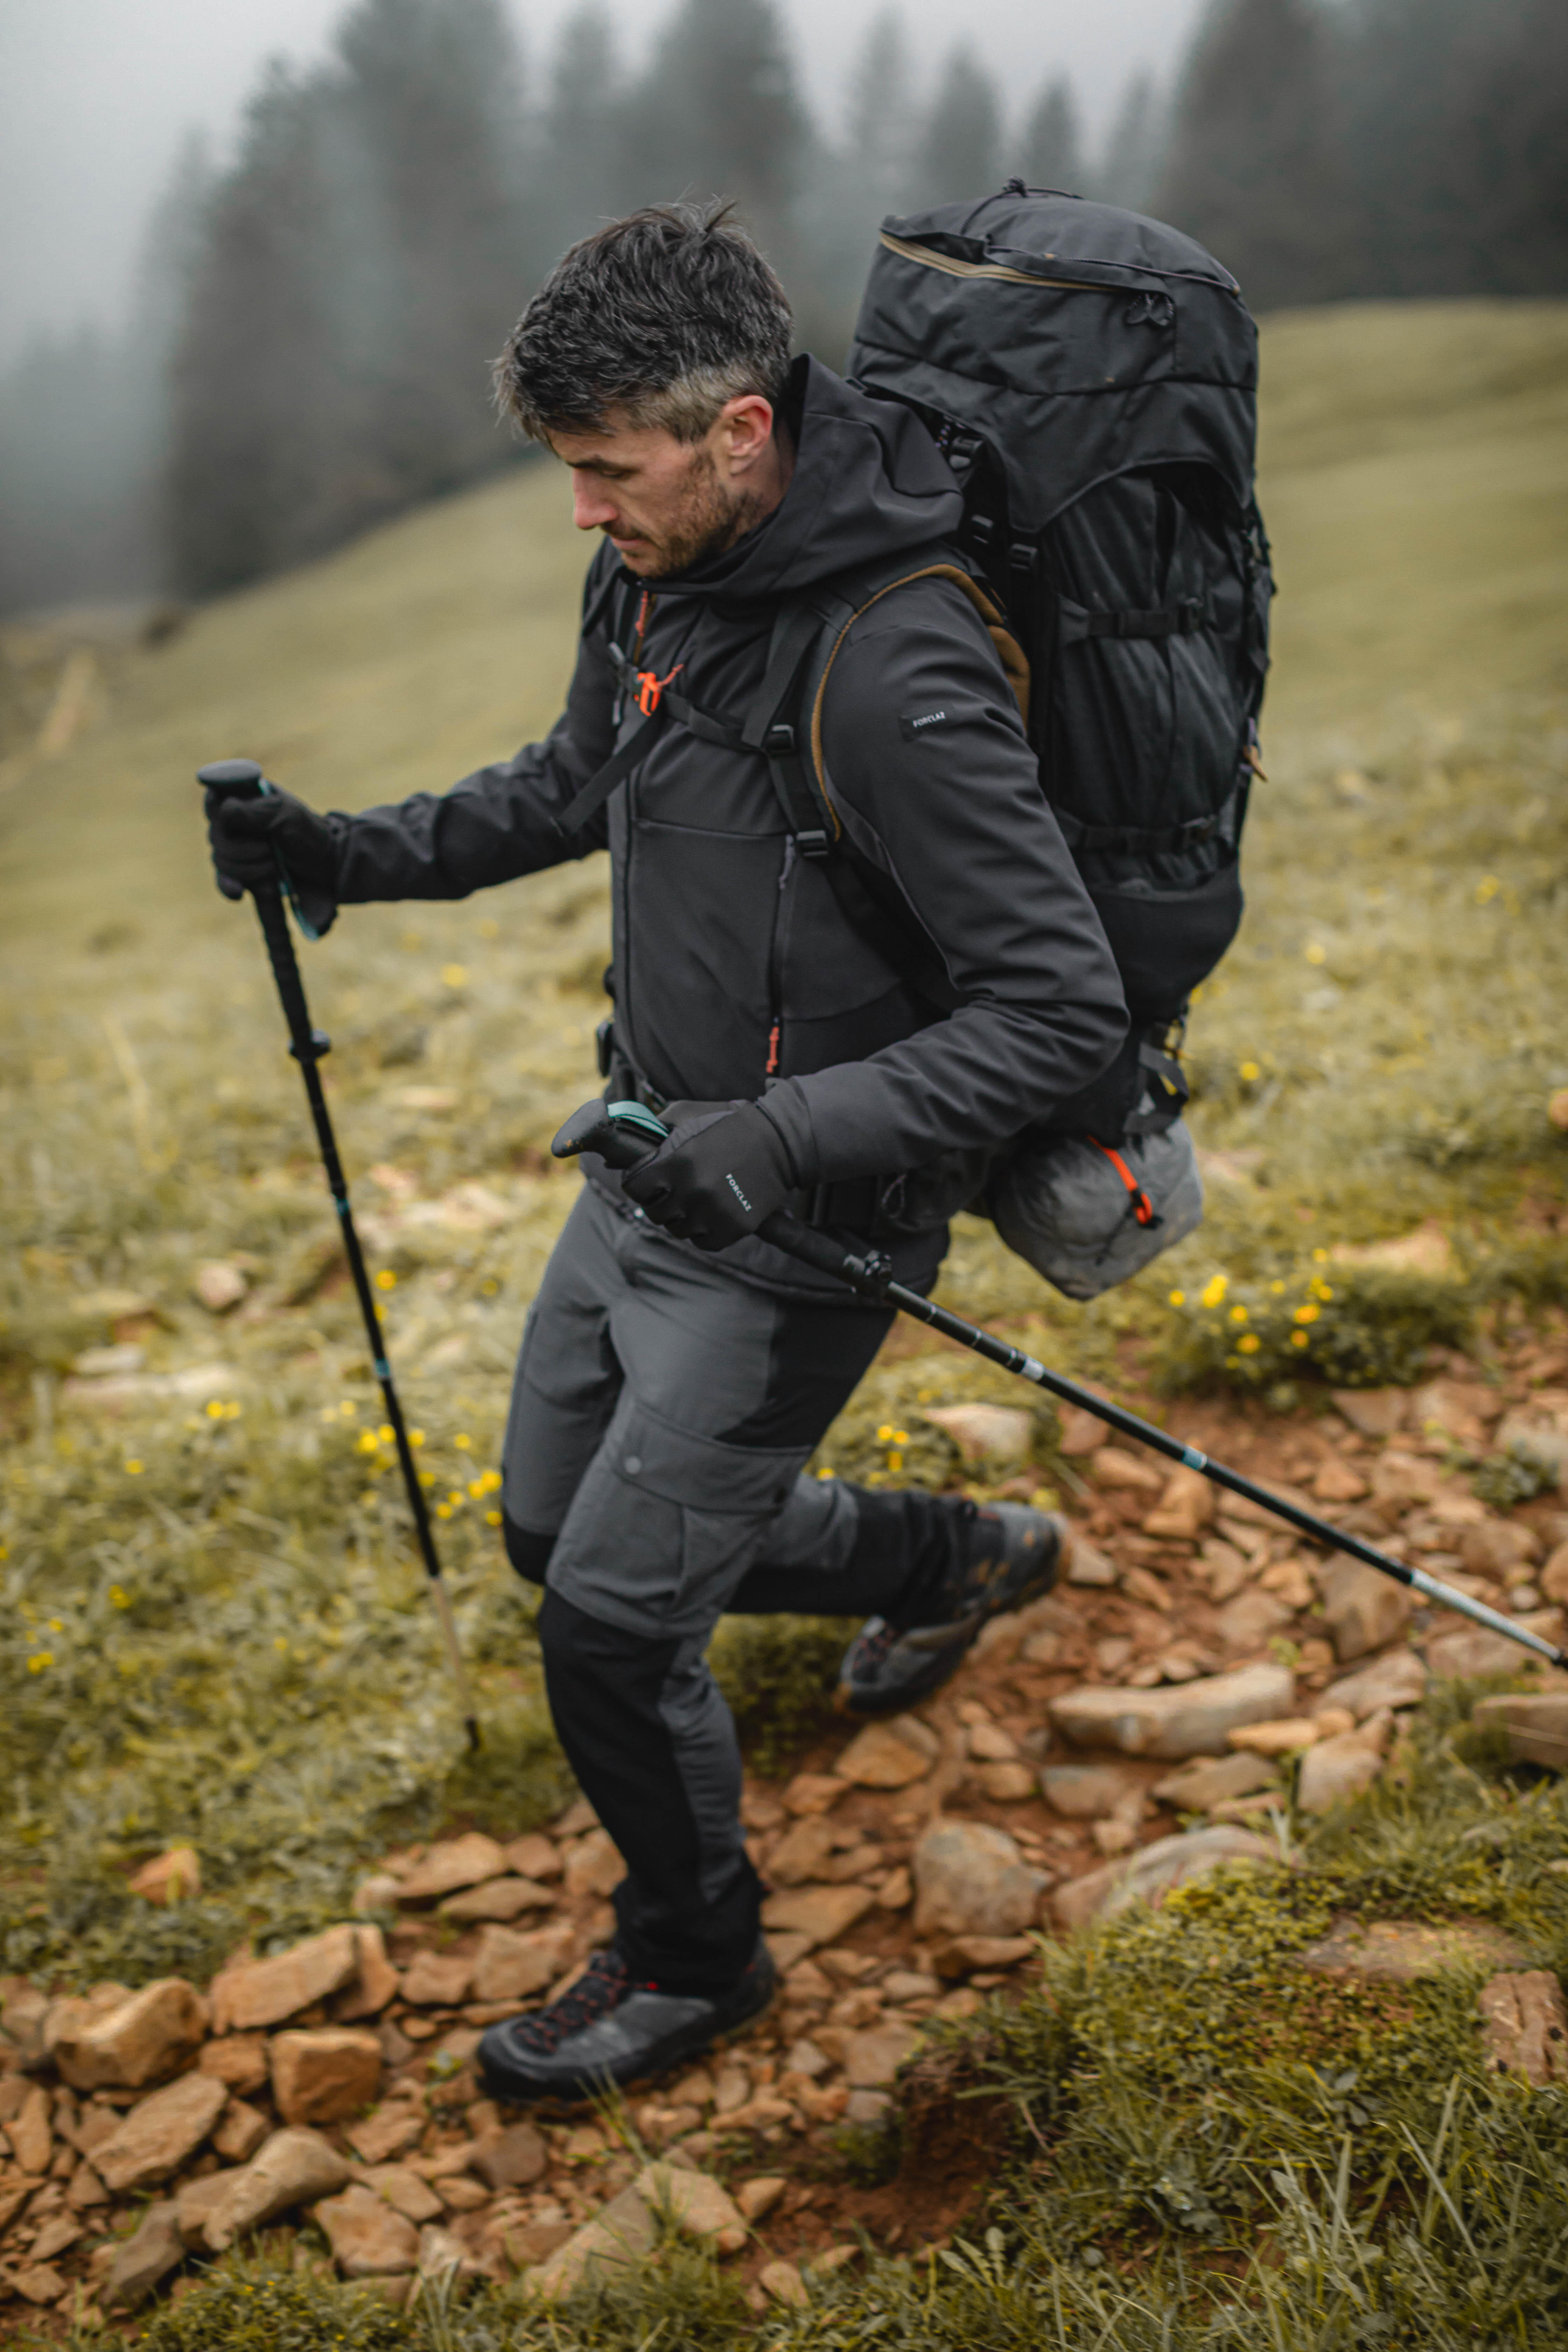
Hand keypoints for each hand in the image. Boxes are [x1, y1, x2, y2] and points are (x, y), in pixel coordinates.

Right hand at [206, 785, 341, 936]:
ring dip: (249, 868)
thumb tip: (224, 808)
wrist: (329, 865)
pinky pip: (226, 883)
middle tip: (270, 848)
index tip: (229, 814)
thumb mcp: (287, 814)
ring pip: (222, 862)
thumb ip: (255, 810)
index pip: (213, 801)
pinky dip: (230, 887)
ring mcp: (237, 851)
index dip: (216, 809)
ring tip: (274, 866)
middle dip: (244, 849)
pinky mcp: (244, 875)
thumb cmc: (309, 832)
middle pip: (217, 838)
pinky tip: (238, 893)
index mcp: (243, 801)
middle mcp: (234, 826)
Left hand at [622, 1100, 795, 1250]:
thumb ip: (654, 1129)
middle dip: (660, 1200)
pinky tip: (712, 1212)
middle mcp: (692, 1189)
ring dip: (682, 1217)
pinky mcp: (733, 1227)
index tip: (648, 1179)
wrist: (780, 1142)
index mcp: (677, 1160)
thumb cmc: (729, 1124)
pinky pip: (703, 1242)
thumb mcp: (688, 1114)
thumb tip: (619, 1151)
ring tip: (696, 1199)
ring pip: (678, 1229)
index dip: (638, 1182)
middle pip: (654, 1212)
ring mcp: (713, 1211)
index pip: (634, 1186)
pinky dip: (704, 1231)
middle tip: (674, 1189)